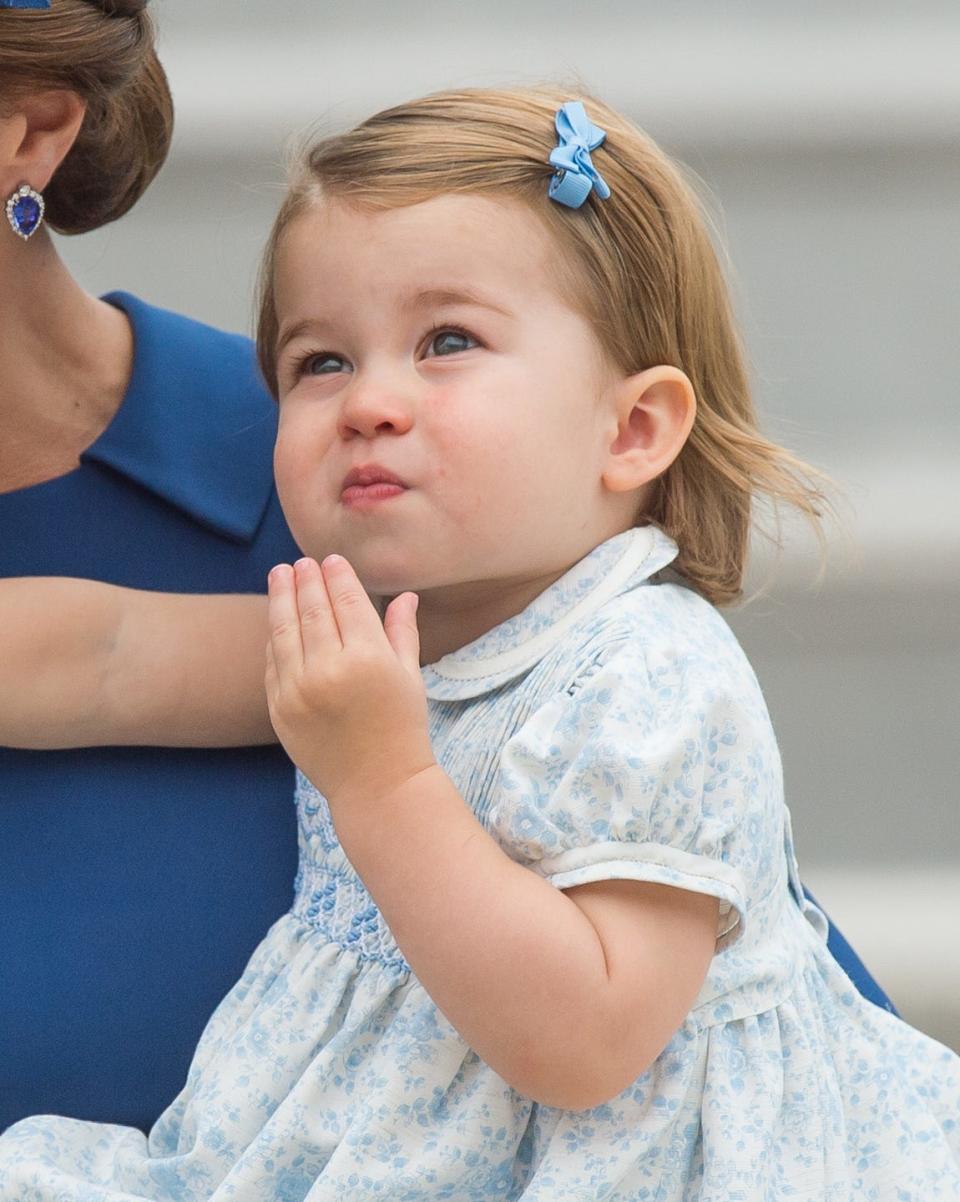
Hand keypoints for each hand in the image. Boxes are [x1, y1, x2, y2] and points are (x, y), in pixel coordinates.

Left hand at [265, 555, 434, 806]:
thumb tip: (405, 594)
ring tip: (279, 574)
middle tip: (300, 562)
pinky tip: (277, 620)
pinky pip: (273, 664)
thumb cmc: (402, 728)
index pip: (347, 602)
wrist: (377, 785)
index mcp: (368, 659)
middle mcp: (329, 670)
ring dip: (280, 598)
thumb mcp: (409, 677)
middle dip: (305, 581)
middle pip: (311, 610)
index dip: (338, 577)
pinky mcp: (279, 709)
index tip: (331, 560)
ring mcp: (298, 690)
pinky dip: (274, 638)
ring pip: (284, 631)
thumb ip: (402, 631)